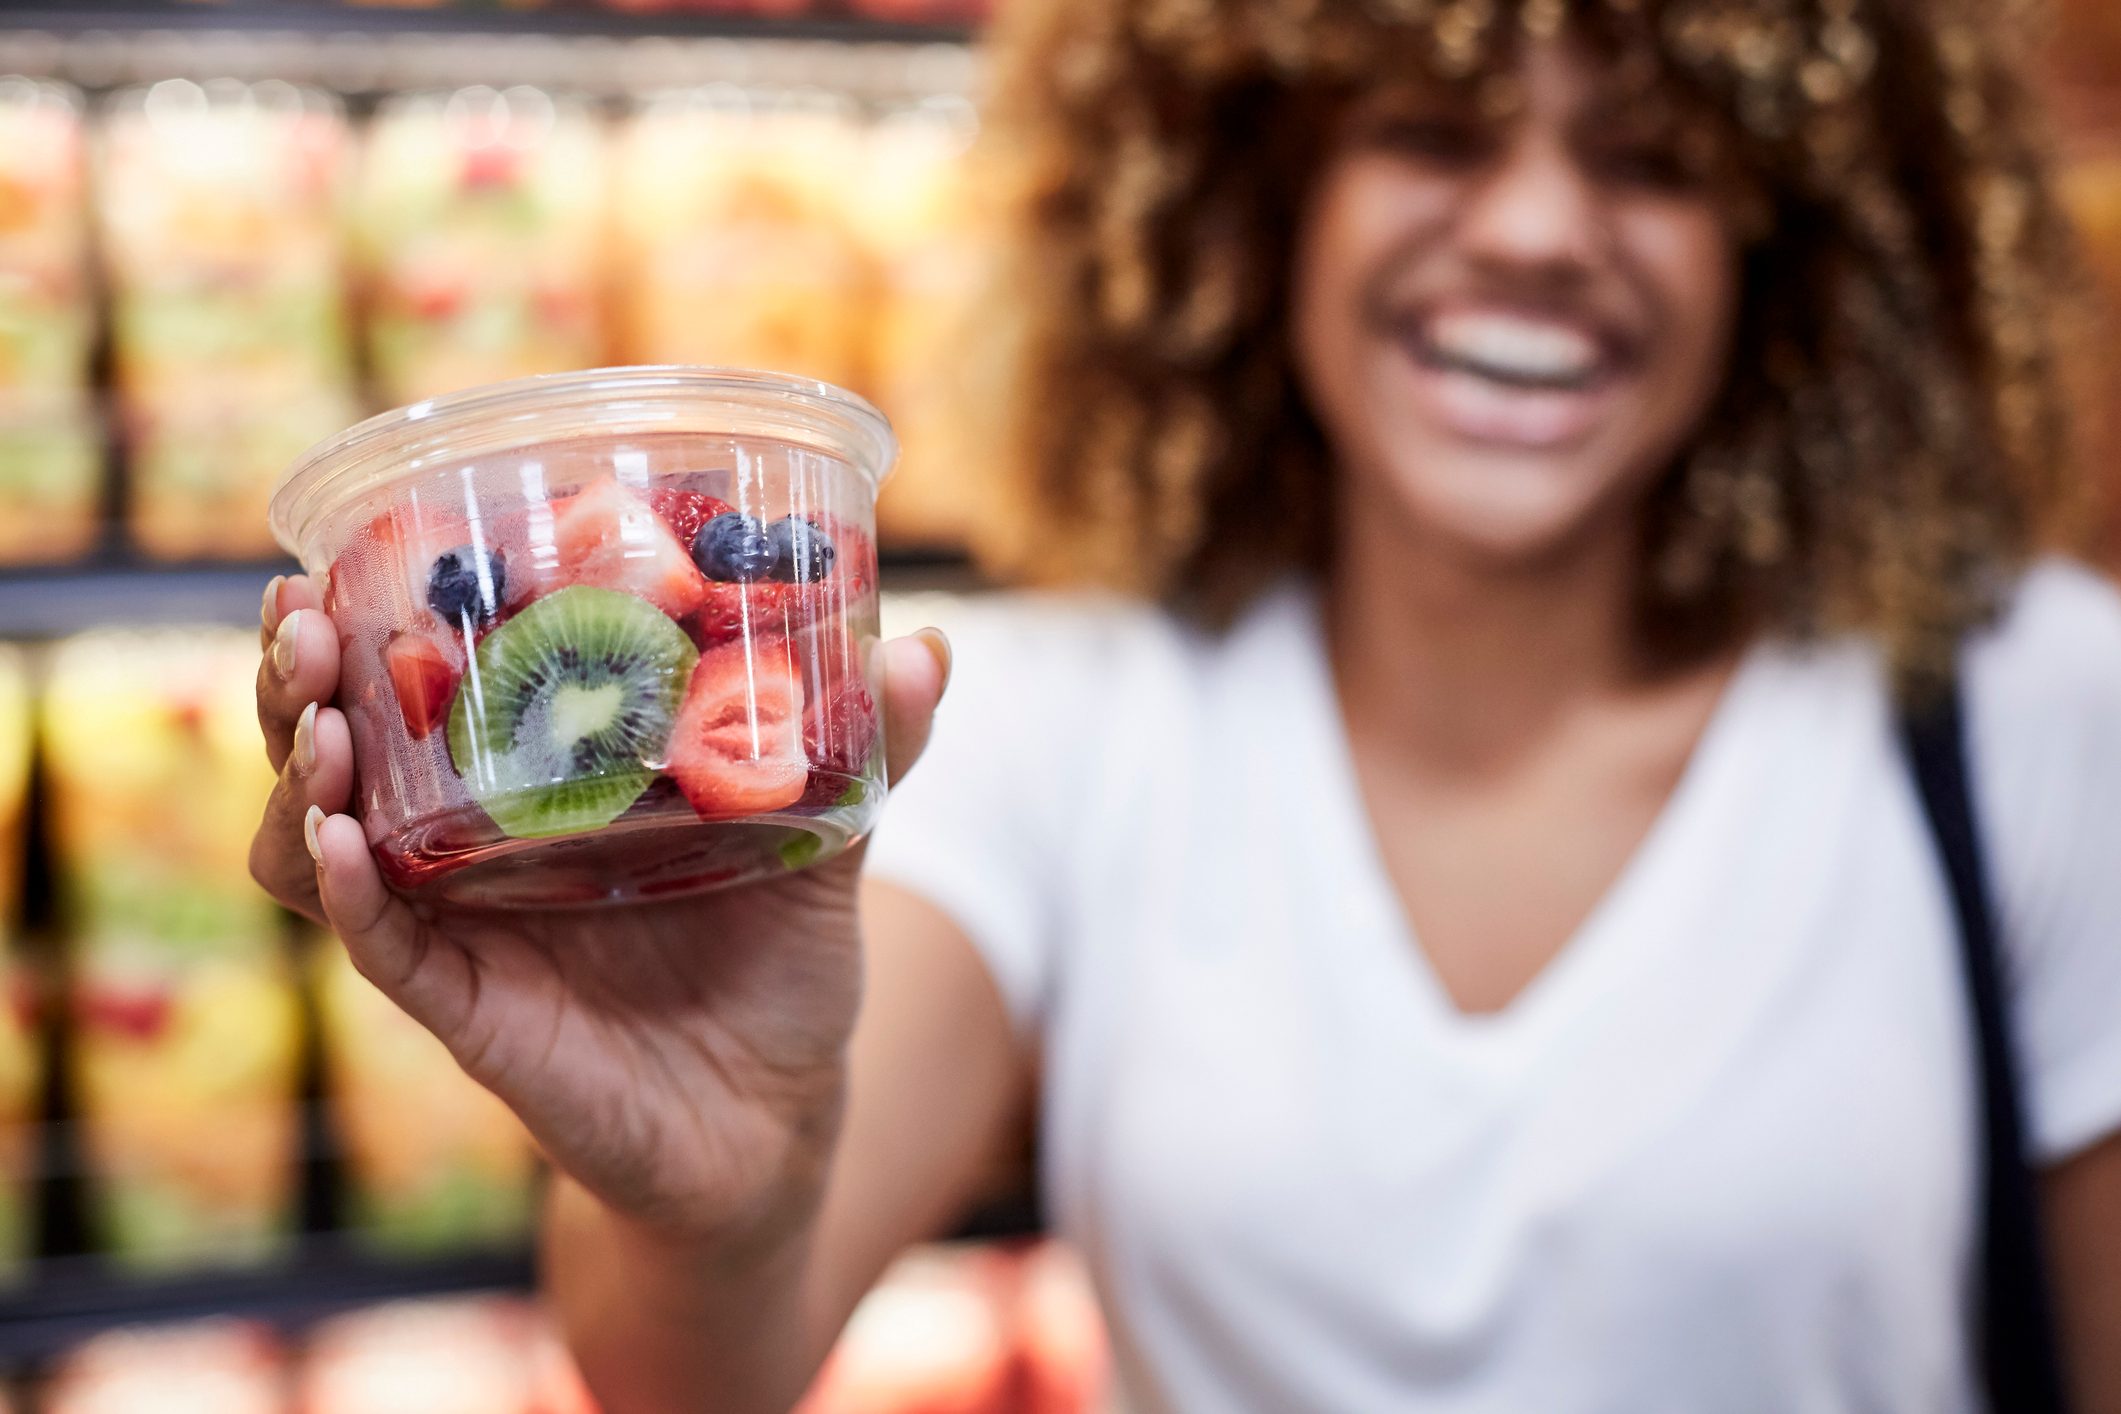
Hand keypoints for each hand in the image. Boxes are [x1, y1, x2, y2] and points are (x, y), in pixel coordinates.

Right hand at [250, 575, 950, 1244]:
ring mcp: (465, 929)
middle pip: (344, 746)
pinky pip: (383, 949)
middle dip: (305, 676)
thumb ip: (868, 752)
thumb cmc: (783, 974)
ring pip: (328, 844)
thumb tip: (930, 646)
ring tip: (317, 716)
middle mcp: (480, 849)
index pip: (426, 684)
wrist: (780, 1127)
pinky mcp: (471, 1012)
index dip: (371, 617)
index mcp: (544, 787)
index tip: (356, 544)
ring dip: (302, 776)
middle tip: (303, 615)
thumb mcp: (826, 850)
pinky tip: (346, 844)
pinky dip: (351, 895)